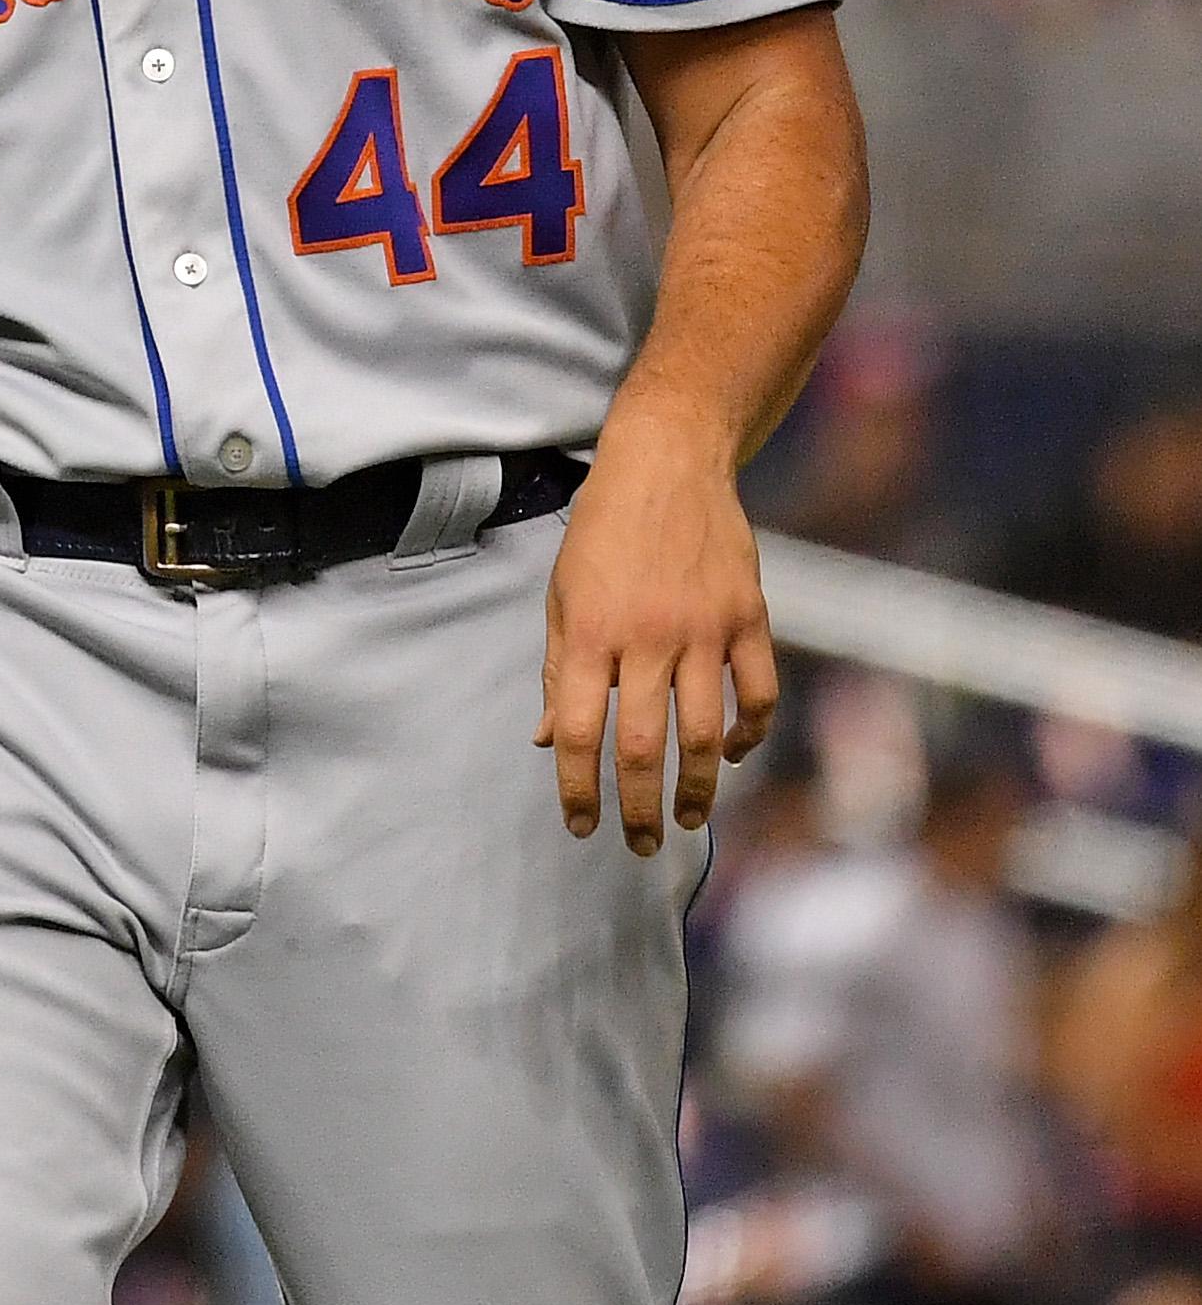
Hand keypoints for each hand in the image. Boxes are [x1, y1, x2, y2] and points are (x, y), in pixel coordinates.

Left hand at [532, 418, 776, 853]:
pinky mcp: (748, 615)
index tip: (581, 827)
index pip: (575, 731)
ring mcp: (703, 627)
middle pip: (641, 746)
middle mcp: (646, 635)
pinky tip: (735, 753)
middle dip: (638, 809)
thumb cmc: (603, 529)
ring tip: (689, 820)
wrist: (667, 459)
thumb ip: (557, 670)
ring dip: (698, 789)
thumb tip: (547, 740)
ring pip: (705, 733)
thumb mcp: (562, 593)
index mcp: (589, 631)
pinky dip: (751, 734)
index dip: (576, 789)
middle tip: (639, 845)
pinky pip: (758, 694)